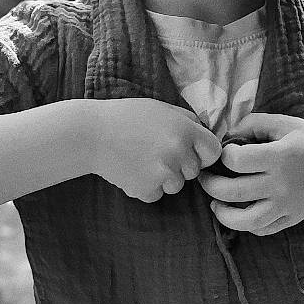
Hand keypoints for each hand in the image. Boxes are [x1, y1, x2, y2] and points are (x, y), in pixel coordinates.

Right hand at [95, 100, 220, 201]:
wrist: (90, 134)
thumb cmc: (126, 117)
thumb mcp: (160, 108)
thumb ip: (186, 120)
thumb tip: (206, 134)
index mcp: (185, 129)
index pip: (213, 152)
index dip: (202, 153)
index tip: (189, 152)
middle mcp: (178, 152)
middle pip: (193, 172)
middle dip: (179, 166)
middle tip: (155, 152)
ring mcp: (163, 173)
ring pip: (176, 186)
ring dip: (162, 178)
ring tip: (141, 160)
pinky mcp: (147, 189)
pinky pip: (156, 195)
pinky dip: (145, 187)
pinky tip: (131, 170)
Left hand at [198, 113, 303, 233]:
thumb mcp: (285, 123)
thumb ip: (253, 123)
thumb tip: (226, 136)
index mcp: (279, 156)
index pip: (236, 160)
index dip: (222, 155)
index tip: (224, 153)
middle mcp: (281, 184)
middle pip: (232, 192)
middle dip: (210, 185)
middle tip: (205, 178)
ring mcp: (285, 205)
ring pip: (244, 221)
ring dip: (222, 214)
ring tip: (215, 204)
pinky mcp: (290, 219)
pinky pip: (261, 229)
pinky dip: (245, 224)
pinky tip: (239, 211)